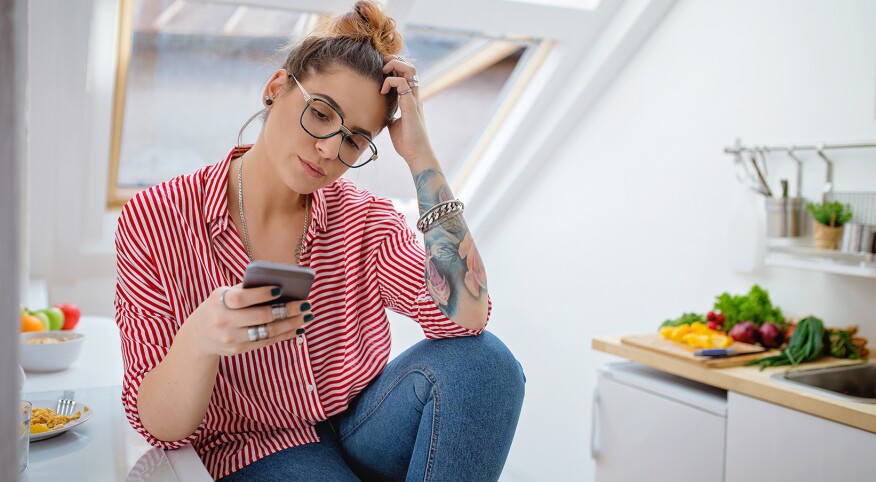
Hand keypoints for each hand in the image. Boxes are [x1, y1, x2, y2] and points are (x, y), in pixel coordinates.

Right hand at [180, 284, 312, 356]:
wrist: (198, 336)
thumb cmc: (219, 307)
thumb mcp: (223, 294)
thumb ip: (246, 289)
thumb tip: (280, 286)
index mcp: (220, 302)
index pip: (242, 298)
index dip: (261, 294)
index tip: (281, 289)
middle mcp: (224, 321)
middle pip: (261, 317)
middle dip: (287, 310)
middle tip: (305, 304)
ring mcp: (231, 338)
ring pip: (267, 332)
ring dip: (291, 324)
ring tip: (306, 316)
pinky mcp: (238, 350)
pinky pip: (266, 342)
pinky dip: (284, 335)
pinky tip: (297, 328)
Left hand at [381, 55, 435, 168]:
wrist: (416, 154)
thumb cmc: (407, 142)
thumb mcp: (394, 125)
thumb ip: (390, 116)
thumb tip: (382, 114)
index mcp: (411, 100)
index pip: (406, 75)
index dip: (395, 68)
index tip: (381, 72)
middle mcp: (414, 96)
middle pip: (410, 67)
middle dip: (394, 61)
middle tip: (381, 67)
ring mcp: (413, 99)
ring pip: (409, 70)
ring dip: (394, 66)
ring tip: (383, 73)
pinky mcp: (410, 105)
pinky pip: (402, 83)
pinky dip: (390, 82)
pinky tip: (383, 92)